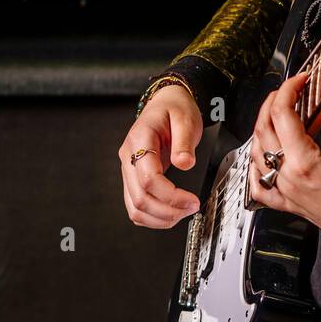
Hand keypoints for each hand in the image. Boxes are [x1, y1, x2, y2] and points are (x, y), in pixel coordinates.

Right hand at [118, 84, 202, 228]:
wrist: (166, 103)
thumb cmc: (174, 109)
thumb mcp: (186, 118)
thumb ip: (184, 142)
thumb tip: (184, 164)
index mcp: (140, 139)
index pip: (148, 178)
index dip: (170, 196)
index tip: (191, 200)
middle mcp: (129, 156)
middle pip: (140, 198)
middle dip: (168, 211)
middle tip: (191, 209)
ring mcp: (129, 168)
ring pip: (135, 207)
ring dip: (159, 218)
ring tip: (182, 214)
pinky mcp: (133, 178)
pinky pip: (136, 205)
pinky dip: (152, 217)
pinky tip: (169, 214)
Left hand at [247, 68, 320, 262]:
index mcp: (305, 164)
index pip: (283, 115)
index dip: (289, 89)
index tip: (302, 79)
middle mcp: (290, 180)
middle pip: (264, 131)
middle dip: (273, 103)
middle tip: (291, 89)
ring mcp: (288, 195)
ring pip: (257, 156)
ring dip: (263, 129)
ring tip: (279, 113)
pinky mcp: (292, 206)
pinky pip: (261, 189)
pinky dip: (257, 169)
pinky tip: (264, 157)